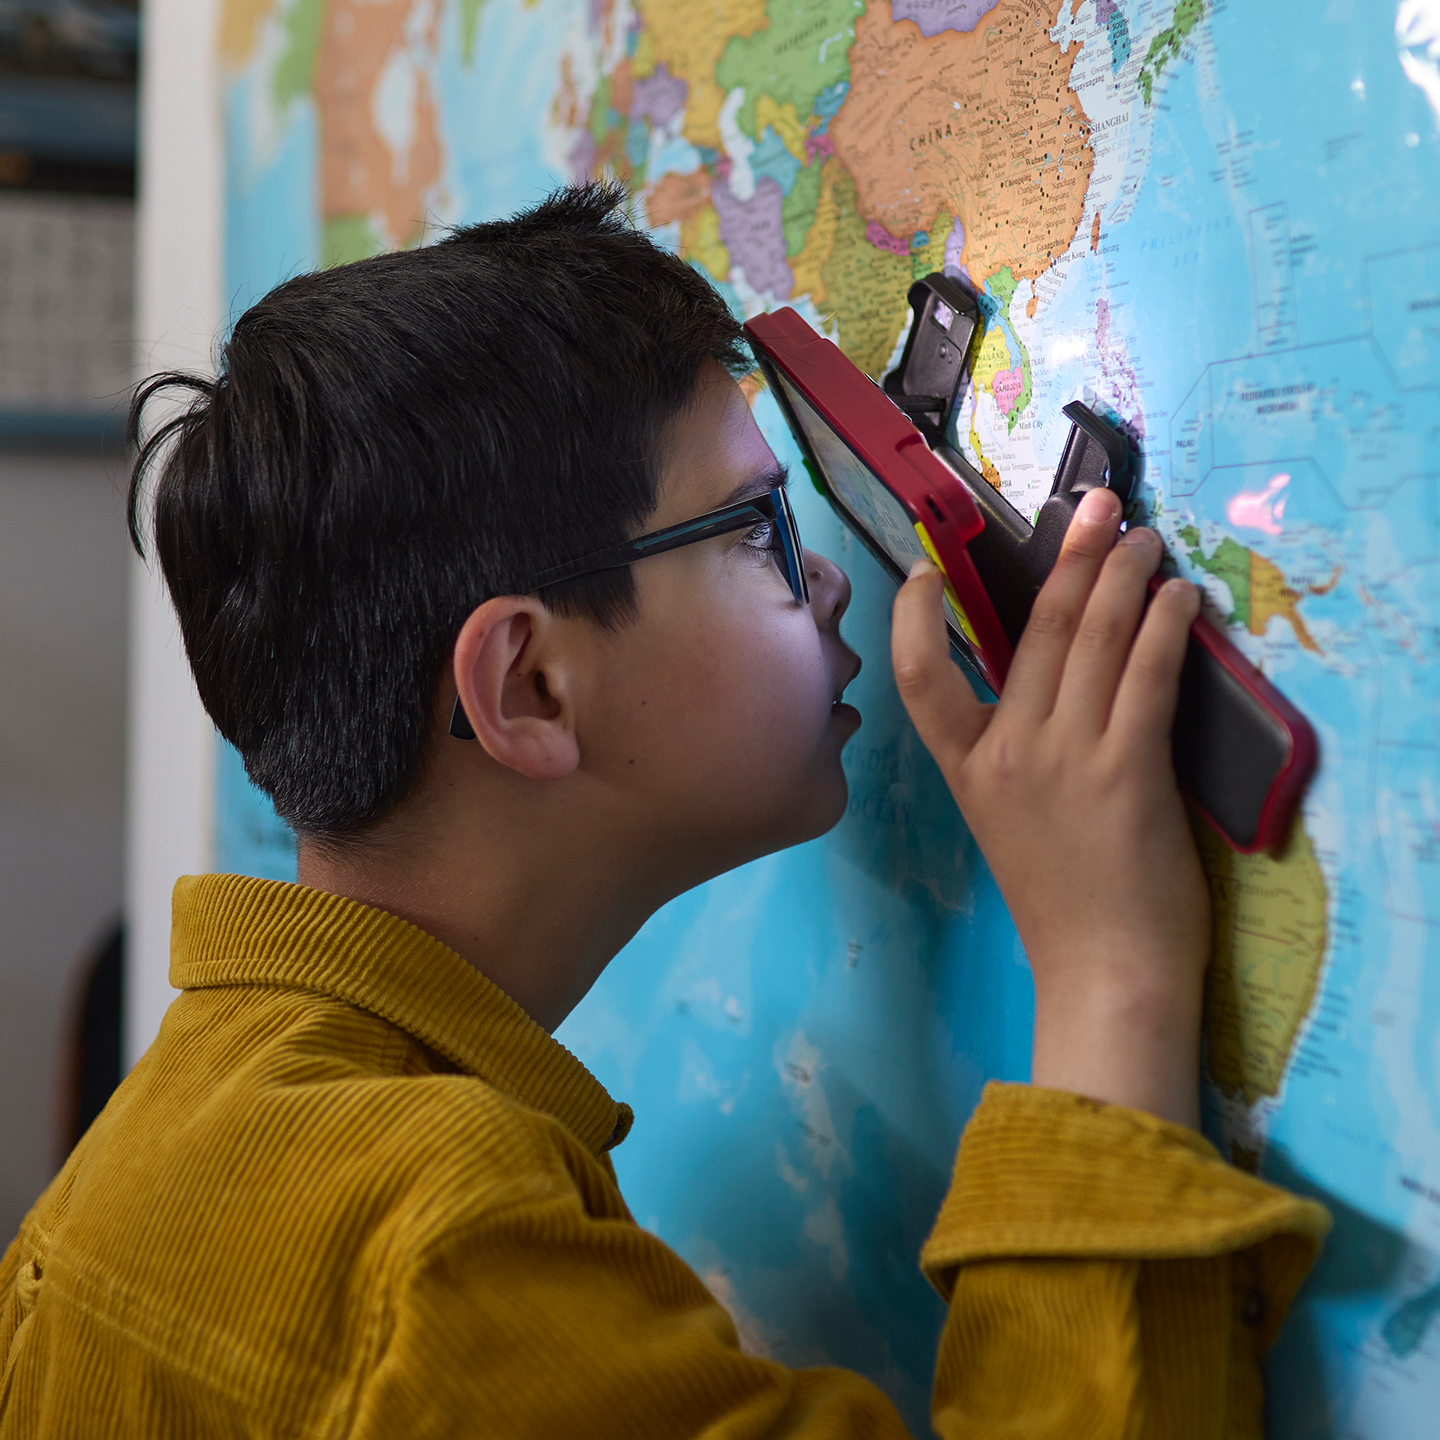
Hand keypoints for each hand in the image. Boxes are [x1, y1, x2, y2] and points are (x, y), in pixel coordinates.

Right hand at [891, 488, 1208, 1127]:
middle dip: (1070, 557)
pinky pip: (1146, 676)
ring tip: (1142, 536)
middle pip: (1036, 631)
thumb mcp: (1008, 822)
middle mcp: (1008, 752)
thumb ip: (1014, 754)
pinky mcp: (1128, 770)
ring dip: (1123, 576)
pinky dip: (1164, 626)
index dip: (917, 618)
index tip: (931, 571)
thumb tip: (1055, 680)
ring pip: (1093, 639)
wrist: (1104, 974)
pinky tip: (1178, 596)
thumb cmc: (1060, 905)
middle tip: (1095, 505)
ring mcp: (1066, 758)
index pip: (920, 679)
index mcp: (967, 770)